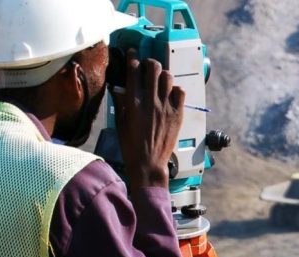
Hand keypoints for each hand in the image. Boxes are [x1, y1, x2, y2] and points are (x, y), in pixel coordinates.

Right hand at [112, 48, 184, 189]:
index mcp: (133, 102)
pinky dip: (176, 89)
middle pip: (154, 68)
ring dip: (163, 75)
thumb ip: (120, 102)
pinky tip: (171, 94)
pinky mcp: (178, 114)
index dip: (133, 57)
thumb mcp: (120, 121)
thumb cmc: (131, 145)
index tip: (133, 53)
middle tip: (148, 66)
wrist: (148, 162)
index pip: (134, 70)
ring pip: (168, 77)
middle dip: (150, 63)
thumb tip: (118, 88)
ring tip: (160, 80)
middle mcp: (151, 101)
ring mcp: (166, 106)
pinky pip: (181, 92)